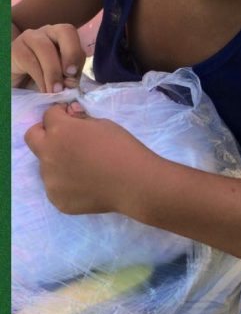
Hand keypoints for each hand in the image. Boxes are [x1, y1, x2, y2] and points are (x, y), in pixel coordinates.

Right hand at [12, 23, 84, 91]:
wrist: (18, 84)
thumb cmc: (43, 79)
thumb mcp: (62, 79)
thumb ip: (70, 78)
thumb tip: (72, 82)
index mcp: (63, 37)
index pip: (74, 35)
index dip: (77, 53)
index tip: (75, 73)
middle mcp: (48, 32)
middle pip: (65, 31)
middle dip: (71, 53)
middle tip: (70, 75)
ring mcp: (30, 37)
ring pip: (45, 47)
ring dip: (53, 71)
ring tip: (56, 90)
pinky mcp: (14, 49)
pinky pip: (29, 60)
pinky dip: (40, 78)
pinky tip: (43, 89)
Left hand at [24, 103, 157, 215]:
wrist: (135, 183)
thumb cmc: (123, 148)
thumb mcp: (104, 124)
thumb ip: (81, 120)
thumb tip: (70, 115)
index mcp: (60, 131)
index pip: (49, 114)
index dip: (61, 114)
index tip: (72, 118)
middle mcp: (48, 154)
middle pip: (32, 137)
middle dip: (45, 133)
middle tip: (66, 139)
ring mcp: (50, 179)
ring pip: (46, 165)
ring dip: (59, 161)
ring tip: (85, 169)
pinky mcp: (56, 199)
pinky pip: (56, 186)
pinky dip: (67, 183)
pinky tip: (88, 184)